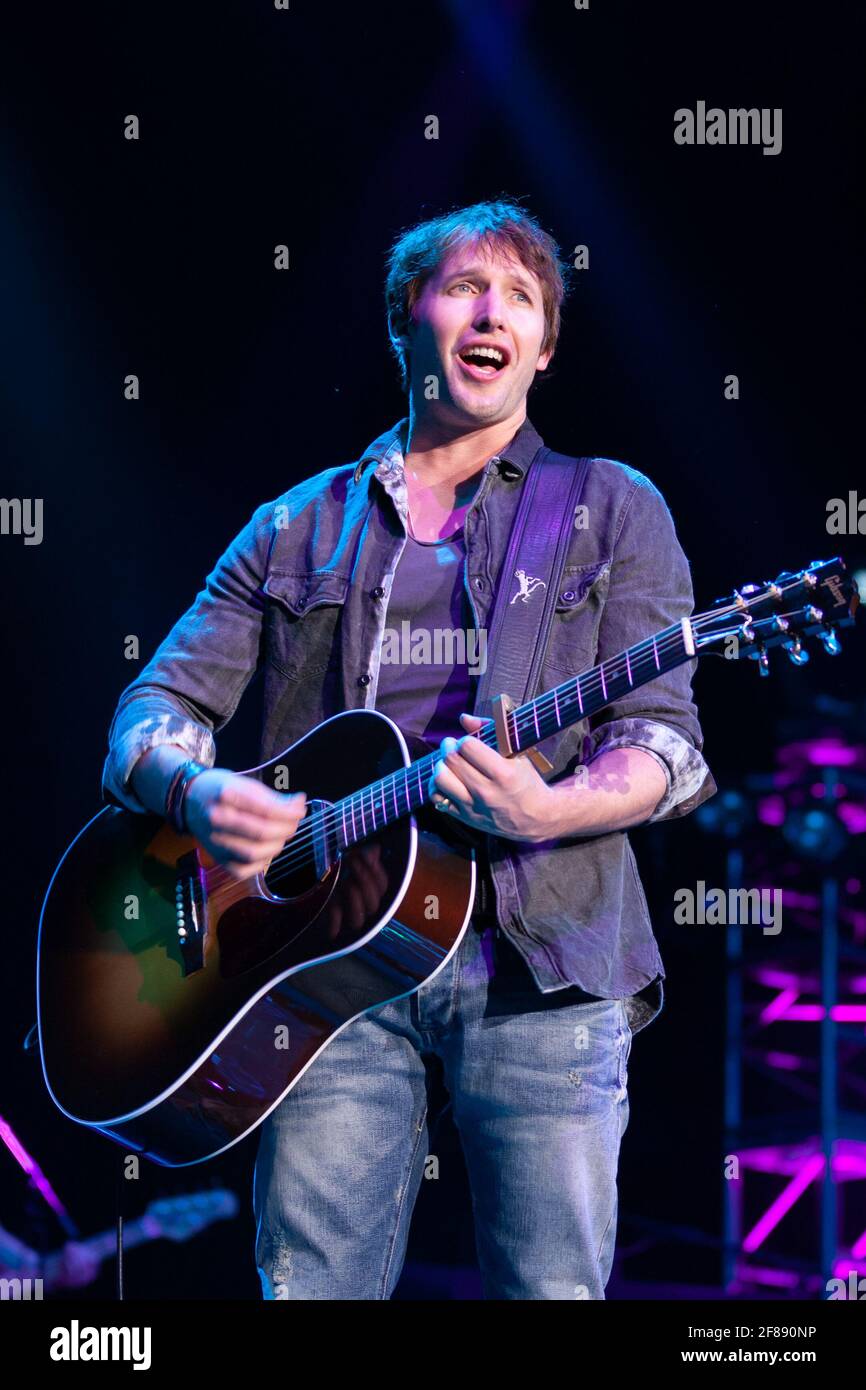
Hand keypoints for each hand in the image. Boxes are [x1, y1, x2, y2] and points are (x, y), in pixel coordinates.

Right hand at [184, 769, 306, 879]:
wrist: (189, 800)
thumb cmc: (221, 789)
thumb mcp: (245, 784)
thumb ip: (273, 797)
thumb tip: (299, 805)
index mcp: (225, 795)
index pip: (265, 809)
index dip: (288, 812)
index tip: (301, 808)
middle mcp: (217, 819)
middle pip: (261, 832)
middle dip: (286, 828)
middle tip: (295, 821)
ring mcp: (214, 841)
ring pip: (254, 853)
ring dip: (277, 845)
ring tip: (283, 834)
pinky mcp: (216, 858)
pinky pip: (243, 870)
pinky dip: (262, 862)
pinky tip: (267, 849)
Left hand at [428, 713, 555, 843]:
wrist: (536, 818)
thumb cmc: (526, 781)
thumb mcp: (517, 755)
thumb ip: (491, 732)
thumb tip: (464, 718)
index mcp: (503, 773)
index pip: (468, 746)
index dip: (465, 740)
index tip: (469, 742)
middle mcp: (486, 791)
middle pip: (451, 760)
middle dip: (449, 747)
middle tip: (453, 746)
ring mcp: (474, 806)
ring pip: (440, 779)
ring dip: (441, 766)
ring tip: (449, 763)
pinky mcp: (465, 817)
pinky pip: (437, 799)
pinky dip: (436, 786)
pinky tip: (447, 779)